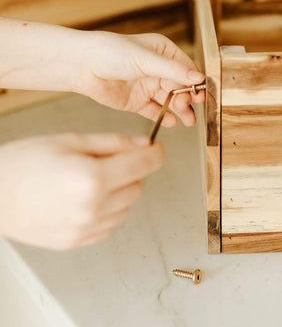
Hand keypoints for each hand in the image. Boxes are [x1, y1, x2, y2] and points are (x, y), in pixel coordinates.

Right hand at [0, 133, 163, 249]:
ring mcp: (86, 229)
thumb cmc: (26, 162)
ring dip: (117, 192)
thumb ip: (113, 143)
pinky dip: (105, 210)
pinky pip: (109, 223)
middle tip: (104, 162)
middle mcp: (94, 208)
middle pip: (137, 186)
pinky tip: (81, 199)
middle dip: (129, 171)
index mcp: (94, 178)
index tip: (155, 148)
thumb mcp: (71, 141)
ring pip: (125, 206)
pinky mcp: (78, 241)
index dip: (155, 153)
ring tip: (86, 181)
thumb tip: (144, 143)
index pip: (145, 165)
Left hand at [76, 32, 205, 126]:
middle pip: (179, 86)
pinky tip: (172, 122)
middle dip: (186, 98)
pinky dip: (164, 116)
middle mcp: (157, 69)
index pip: (186, 69)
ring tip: (188, 121)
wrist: (83, 66)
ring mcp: (147, 86)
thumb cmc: (111, 52)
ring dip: (180, 110)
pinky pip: (154, 110)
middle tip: (188, 107)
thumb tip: (198, 77)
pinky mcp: (137, 101)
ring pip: (169, 100)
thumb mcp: (146, 59)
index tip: (201, 94)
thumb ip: (173, 70)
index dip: (195, 82)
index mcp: (163, 52)